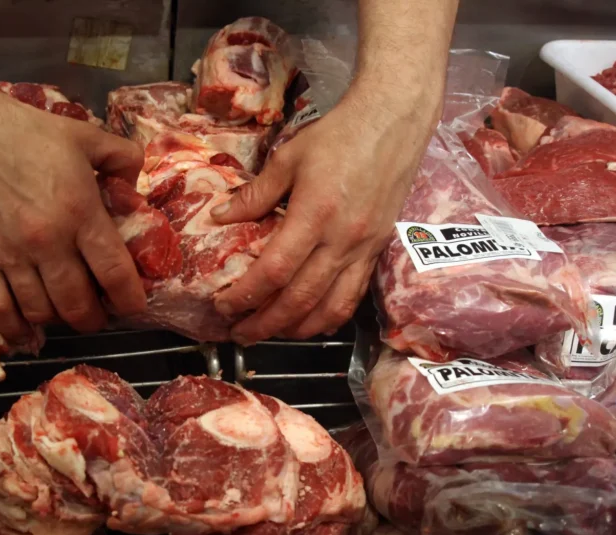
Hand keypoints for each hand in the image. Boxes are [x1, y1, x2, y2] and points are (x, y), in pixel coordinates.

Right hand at [0, 88, 146, 343]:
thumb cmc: (28, 133)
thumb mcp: (85, 136)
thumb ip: (121, 157)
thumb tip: (138, 182)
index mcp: (80, 212)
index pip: (114, 272)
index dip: (129, 299)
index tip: (133, 305)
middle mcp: (48, 242)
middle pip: (78, 304)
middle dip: (95, 318)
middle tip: (100, 312)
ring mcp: (12, 255)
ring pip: (42, 312)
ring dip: (60, 321)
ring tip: (67, 313)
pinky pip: (0, 310)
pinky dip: (16, 329)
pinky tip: (28, 334)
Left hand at [211, 82, 439, 343]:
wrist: (394, 119)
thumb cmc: (339, 134)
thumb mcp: (288, 157)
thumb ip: (255, 194)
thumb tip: (221, 218)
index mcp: (314, 215)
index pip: (274, 272)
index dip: (246, 296)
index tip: (224, 306)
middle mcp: (342, 240)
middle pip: (300, 299)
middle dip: (266, 324)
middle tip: (241, 334)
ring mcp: (364, 248)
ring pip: (331, 307)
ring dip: (298, 328)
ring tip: (273, 333)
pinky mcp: (378, 249)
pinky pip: (354, 294)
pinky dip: (331, 316)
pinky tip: (314, 322)